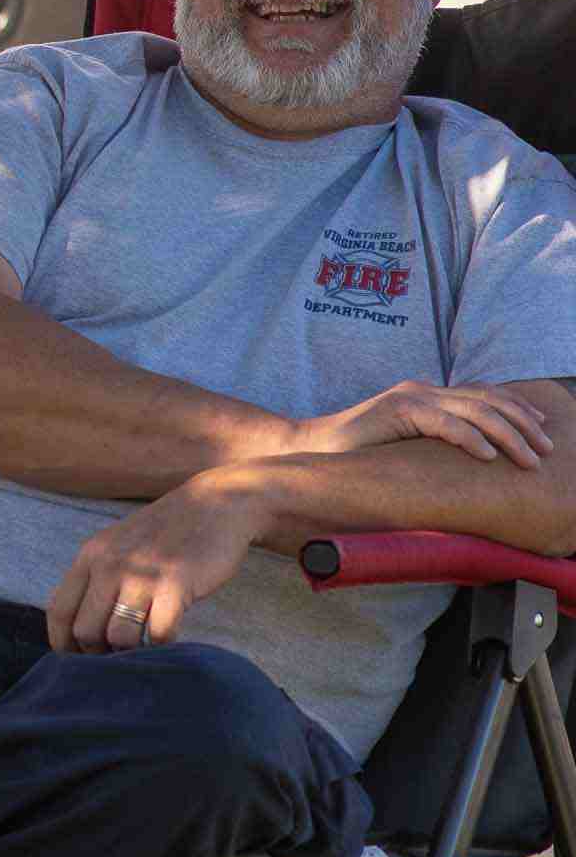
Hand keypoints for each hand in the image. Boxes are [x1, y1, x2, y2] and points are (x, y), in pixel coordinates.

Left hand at [47, 474, 264, 653]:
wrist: (215, 505)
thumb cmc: (164, 534)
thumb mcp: (116, 546)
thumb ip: (96, 578)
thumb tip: (79, 629)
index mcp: (90, 557)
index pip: (59, 611)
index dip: (63, 643)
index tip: (76, 660)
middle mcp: (109, 565)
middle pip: (85, 631)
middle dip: (98, 654)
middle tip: (117, 658)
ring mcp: (142, 575)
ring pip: (119, 637)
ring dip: (130, 653)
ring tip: (142, 650)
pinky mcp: (176, 585)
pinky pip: (159, 634)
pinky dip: (163, 646)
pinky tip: (169, 639)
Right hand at [286, 381, 551, 468]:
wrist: (308, 449)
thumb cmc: (355, 456)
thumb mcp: (405, 447)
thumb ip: (433, 445)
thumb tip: (471, 466)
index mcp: (427, 396)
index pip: (484, 395)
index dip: (518, 408)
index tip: (544, 429)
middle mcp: (423, 390)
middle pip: (489, 400)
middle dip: (525, 423)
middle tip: (549, 449)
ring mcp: (410, 397)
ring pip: (475, 410)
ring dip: (509, 434)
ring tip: (530, 457)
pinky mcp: (396, 411)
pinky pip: (444, 423)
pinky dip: (471, 439)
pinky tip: (489, 456)